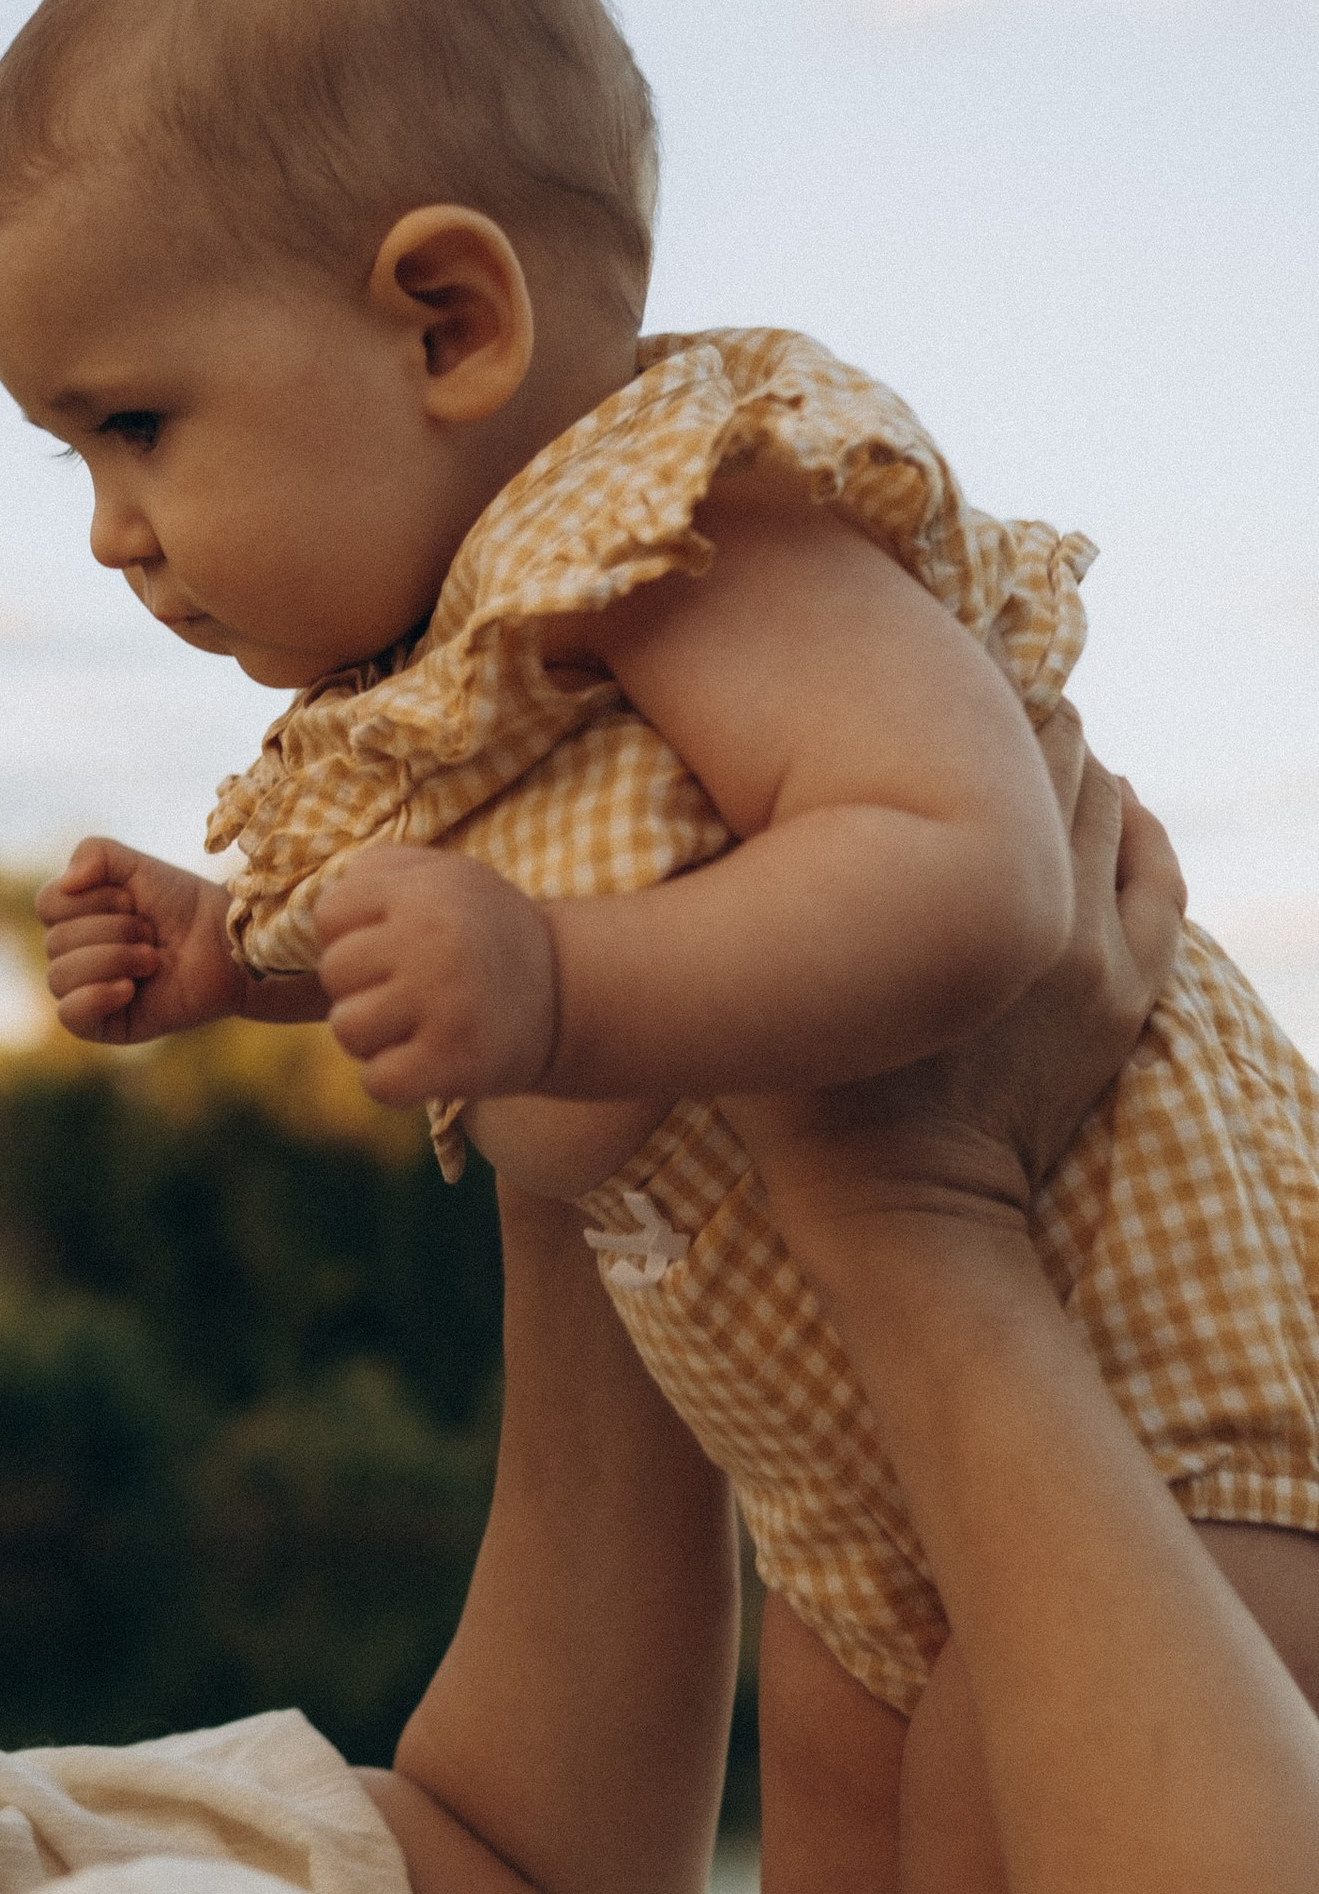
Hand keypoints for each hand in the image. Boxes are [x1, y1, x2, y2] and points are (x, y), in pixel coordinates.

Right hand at [35, 838, 249, 1045]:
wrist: (225, 944)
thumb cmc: (183, 905)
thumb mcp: (136, 866)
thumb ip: (94, 853)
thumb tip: (67, 884)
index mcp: (75, 917)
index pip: (47, 905)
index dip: (91, 899)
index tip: (131, 900)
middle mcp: (75, 954)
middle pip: (56, 941)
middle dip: (112, 930)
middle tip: (151, 933)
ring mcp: (87, 991)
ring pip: (59, 977)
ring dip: (113, 959)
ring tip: (152, 959)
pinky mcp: (105, 1025)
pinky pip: (69, 1016)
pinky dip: (95, 997)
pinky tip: (129, 989)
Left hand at [315, 842, 560, 1106]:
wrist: (567, 993)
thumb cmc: (483, 931)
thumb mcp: (444, 875)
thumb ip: (377, 870)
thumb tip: (317, 904)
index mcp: (425, 891)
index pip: (330, 915)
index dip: (351, 934)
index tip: (391, 945)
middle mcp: (433, 941)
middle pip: (333, 973)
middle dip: (360, 985)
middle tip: (408, 989)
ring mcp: (445, 1004)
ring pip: (347, 1029)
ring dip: (372, 1036)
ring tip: (414, 1024)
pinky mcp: (456, 1062)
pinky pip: (377, 1082)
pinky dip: (394, 1079)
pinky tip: (426, 1060)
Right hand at [725, 708, 1183, 1232]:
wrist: (905, 1212)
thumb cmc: (809, 1101)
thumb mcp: (760, 968)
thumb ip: (756, 878)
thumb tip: (733, 794)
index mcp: (947, 874)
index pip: (979, 731)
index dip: (952, 691)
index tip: (917, 681)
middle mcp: (1036, 894)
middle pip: (1048, 751)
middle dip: (1011, 719)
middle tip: (966, 708)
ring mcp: (1093, 948)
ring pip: (1106, 802)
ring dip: (1069, 766)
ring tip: (1025, 750)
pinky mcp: (1126, 996)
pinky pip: (1159, 879)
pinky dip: (1136, 828)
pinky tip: (1115, 802)